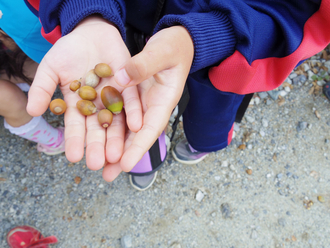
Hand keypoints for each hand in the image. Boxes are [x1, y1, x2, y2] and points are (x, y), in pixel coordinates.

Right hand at [26, 16, 142, 173]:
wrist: (91, 33)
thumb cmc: (68, 51)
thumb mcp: (51, 68)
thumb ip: (43, 88)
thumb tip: (31, 111)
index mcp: (78, 105)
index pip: (76, 126)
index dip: (74, 141)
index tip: (74, 157)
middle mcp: (97, 106)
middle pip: (97, 129)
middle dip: (97, 146)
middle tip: (96, 164)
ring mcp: (113, 98)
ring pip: (116, 121)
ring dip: (116, 138)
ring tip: (116, 155)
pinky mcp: (128, 87)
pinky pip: (131, 101)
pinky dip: (133, 113)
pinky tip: (135, 126)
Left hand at [103, 26, 193, 177]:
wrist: (176, 41)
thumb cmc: (174, 46)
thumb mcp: (163, 51)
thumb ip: (145, 64)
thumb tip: (123, 79)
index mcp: (164, 100)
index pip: (151, 128)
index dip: (138, 147)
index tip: (125, 164)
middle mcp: (152, 106)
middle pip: (137, 136)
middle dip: (123, 156)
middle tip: (107, 175)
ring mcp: (141, 103)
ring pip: (127, 129)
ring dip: (114, 147)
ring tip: (99, 166)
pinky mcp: (131, 96)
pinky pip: (119, 114)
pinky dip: (109, 126)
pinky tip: (97, 137)